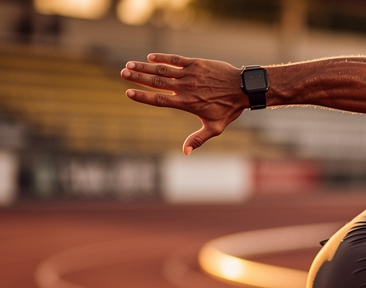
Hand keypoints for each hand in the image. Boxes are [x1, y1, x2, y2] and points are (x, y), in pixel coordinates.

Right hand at [121, 53, 246, 154]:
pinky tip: (150, 57)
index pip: (159, 100)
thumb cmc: (229, 109)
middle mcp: (185, 88)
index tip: (128, 93)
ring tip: (130, 64)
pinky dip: (163, 58)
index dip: (142, 96)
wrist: (243, 88)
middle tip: (123, 73)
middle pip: (156, 82)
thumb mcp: (215, 128)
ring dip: (145, 66)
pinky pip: (176, 59)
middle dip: (138, 77)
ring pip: (163, 70)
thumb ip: (198, 139)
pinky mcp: (196, 63)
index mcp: (187, 103)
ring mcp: (190, 74)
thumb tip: (185, 152)